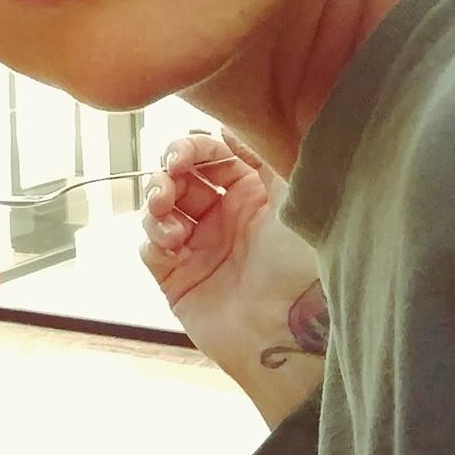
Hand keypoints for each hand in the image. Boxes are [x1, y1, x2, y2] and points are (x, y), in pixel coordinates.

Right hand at [139, 130, 325, 426]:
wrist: (291, 331)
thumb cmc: (303, 263)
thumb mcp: (295, 191)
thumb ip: (262, 150)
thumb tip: (230, 122)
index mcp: (255, 193)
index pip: (211, 154)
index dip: (193, 147)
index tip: (185, 153)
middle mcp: (226, 217)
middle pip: (180, 176)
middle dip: (168, 170)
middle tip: (170, 176)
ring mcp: (200, 248)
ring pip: (160, 207)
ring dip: (156, 200)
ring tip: (168, 214)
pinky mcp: (178, 279)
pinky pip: (150, 246)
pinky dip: (154, 236)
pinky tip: (171, 241)